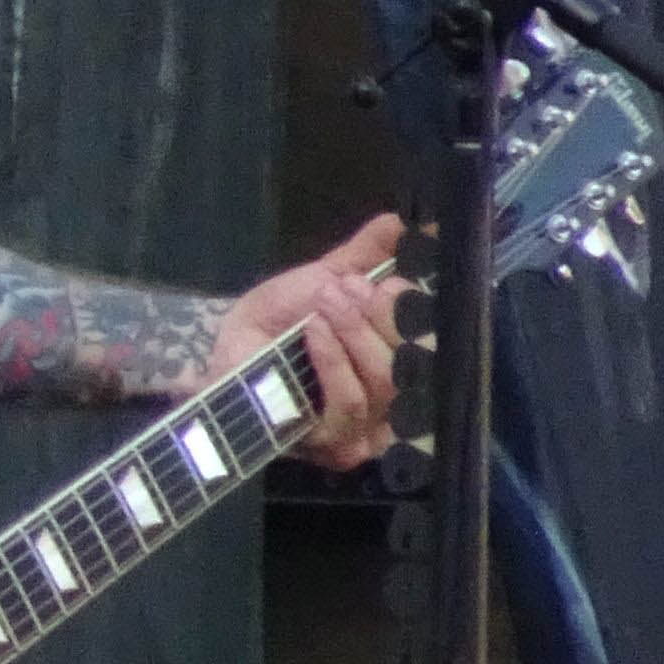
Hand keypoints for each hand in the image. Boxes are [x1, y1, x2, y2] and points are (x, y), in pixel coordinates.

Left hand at [215, 212, 407, 466]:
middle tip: (345, 287)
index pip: (434, 344)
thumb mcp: (329, 276)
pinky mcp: (333, 445)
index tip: (388, 280)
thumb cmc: (282, 319)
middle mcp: (398, 403)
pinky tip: (313, 331)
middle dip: (380, 318)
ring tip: (325, 301)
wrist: (229, 349)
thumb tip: (403, 219)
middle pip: (414, 365)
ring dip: (353, 334)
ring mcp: (368, 430)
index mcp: (405, 362)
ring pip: (384, 383)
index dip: (416, 312)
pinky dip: (333, 361)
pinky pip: (348, 404)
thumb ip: (369, 252)